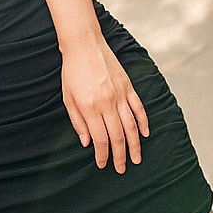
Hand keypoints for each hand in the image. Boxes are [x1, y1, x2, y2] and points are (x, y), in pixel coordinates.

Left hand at [60, 32, 148, 173]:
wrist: (83, 44)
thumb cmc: (72, 71)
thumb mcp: (67, 97)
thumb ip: (77, 121)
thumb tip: (86, 143)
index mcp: (89, 107)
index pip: (100, 139)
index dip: (103, 155)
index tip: (103, 165)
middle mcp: (107, 103)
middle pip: (117, 136)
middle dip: (120, 156)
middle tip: (122, 169)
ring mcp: (120, 94)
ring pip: (131, 126)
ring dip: (135, 145)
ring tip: (137, 159)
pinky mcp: (128, 86)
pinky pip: (139, 108)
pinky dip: (144, 122)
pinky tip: (145, 134)